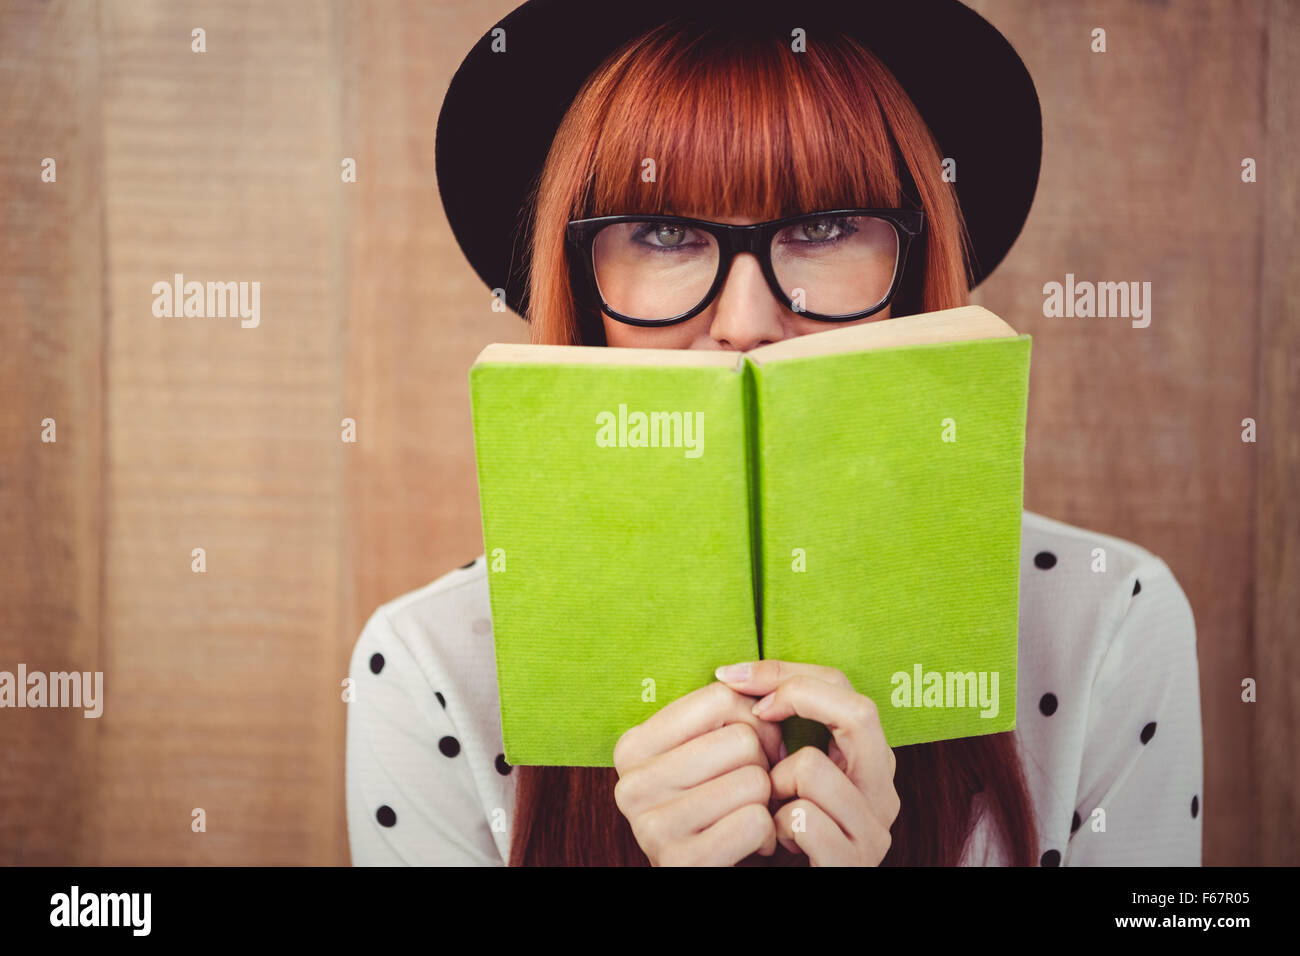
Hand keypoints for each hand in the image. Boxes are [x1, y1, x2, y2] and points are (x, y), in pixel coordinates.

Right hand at [613, 680, 784, 865]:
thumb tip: (766, 685)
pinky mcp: (681, 862)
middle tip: (752, 789)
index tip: (756, 748)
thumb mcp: (703, 752)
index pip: (720, 698)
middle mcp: (631, 785)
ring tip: (747, 815)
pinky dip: (768, 834)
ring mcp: (651, 826)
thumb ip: (725, 713)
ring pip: (754, 781)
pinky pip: (756, 822)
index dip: (756, 721)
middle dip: (764, 765)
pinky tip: (750, 844)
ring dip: (767, 802)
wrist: (701, 870)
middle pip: (741, 740)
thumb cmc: (714, 805)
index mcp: (632, 746)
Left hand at [715, 659, 900, 865]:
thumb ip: (785, 730)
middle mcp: (885, 791)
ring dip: (777, 784)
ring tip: (775, 806)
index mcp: (871, 760)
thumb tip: (734, 677)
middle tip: (757, 714)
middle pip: (858, 712)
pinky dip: (777, 826)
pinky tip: (780, 840)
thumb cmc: (784, 828)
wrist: (804, 888)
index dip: (787, 671)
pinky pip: (801, 819)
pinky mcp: (853, 862)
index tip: (735, 676)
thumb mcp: (788, 774)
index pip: (843, 685)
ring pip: (812, 767)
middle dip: (797, 700)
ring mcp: (875, 830)